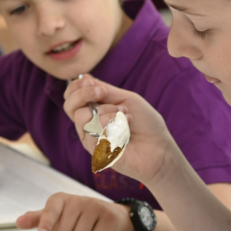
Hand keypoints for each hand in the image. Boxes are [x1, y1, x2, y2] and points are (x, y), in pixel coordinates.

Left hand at [16, 193, 133, 230]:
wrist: (107, 214)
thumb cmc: (76, 216)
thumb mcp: (56, 215)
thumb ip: (37, 219)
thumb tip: (19, 222)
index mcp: (60, 199)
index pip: (51, 211)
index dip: (46, 224)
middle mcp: (77, 200)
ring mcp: (95, 207)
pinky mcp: (108, 217)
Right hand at [62, 74, 180, 186]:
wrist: (160, 148)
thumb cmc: (146, 124)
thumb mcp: (125, 99)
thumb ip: (104, 90)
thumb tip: (84, 77)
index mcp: (94, 111)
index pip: (71, 96)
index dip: (77, 86)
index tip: (91, 82)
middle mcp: (89, 125)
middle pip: (69, 106)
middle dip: (84, 94)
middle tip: (102, 93)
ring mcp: (92, 140)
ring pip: (82, 118)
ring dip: (107, 112)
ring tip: (126, 116)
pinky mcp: (97, 153)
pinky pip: (95, 132)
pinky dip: (114, 126)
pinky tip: (127, 130)